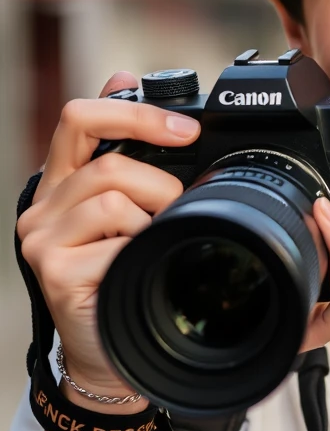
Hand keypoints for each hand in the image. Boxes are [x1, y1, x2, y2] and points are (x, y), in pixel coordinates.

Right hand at [16, 72, 200, 406]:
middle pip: (106, 163)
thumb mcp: (130, 211)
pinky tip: (139, 271)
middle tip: (182, 211)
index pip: (79, 118)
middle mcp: (43, 206)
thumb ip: (128, 153)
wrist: (109, 354)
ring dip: (154, 219)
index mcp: (62, 182)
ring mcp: (41, 239)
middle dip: (162, 184)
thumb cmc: (124, 280)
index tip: (187, 130)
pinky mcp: (51, 270)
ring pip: (111, 198)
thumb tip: (125, 75)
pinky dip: (140, 252)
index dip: (134, 113)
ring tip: (158, 246)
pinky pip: (112, 241)